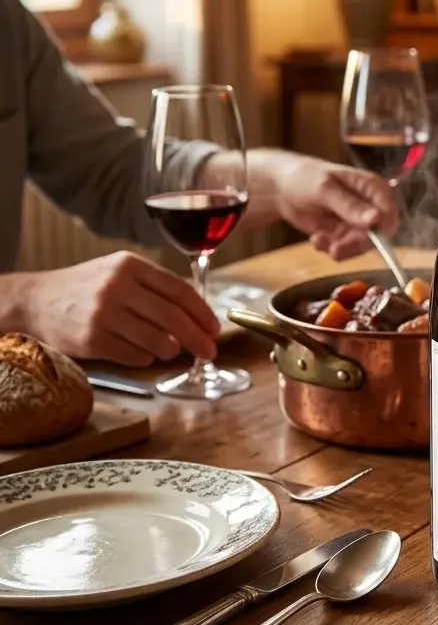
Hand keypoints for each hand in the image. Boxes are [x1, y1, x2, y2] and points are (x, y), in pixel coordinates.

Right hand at [19, 252, 219, 366]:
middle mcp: (117, 287)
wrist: (36, 301)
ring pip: (157, 340)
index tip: (215, 328)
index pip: (180, 290)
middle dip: (197, 338)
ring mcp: (103, 314)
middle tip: (210, 350)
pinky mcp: (92, 340)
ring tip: (171, 349)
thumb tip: (198, 310)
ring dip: (171, 349)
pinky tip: (143, 352)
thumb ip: (156, 285)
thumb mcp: (120, 271)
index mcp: (130, 266)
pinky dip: (146, 358)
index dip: (202, 312)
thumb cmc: (88, 287)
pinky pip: (135, 356)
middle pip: (173, 317)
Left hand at [268, 154, 398, 260]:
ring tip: (319, 242)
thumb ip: (350, 206)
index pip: (389, 211)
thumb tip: (376, 219)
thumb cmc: (304, 178)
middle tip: (334, 249)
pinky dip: (330, 248)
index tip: (364, 238)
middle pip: (377, 234)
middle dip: (355, 244)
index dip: (382, 228)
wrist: (281, 188)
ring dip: (341, 248)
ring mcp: (357, 221)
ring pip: (360, 245)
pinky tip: (316, 239)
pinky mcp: (345, 234)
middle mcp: (369, 205)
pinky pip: (346, 249)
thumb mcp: (325, 190)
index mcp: (371, 187)